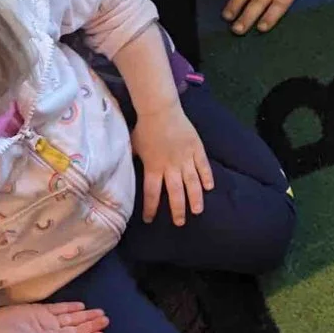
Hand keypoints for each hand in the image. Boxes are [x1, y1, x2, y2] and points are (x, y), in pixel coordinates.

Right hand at [0, 301, 107, 332]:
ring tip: (100, 312)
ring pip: (71, 320)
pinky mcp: (40, 312)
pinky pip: (59, 309)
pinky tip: (81, 306)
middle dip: (91, 326)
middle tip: (106, 320)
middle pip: (76, 331)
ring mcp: (47, 323)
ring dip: (85, 317)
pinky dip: (70, 307)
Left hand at [132, 103, 213, 224]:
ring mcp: (185, 158)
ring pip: (192, 183)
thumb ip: (134, 162)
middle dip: (177, 210)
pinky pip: (203, 166)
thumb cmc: (144, 128)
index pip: (151, 193)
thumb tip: (124, 173)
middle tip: (180, 222)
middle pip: (175, 193)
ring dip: (195, 198)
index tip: (149, 220)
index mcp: (153, 167)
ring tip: (197, 211)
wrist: (160, 110)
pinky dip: (207, 176)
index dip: (150, 208)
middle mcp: (170, 166)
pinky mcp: (196, 149)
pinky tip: (209, 187)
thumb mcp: (133, 147)